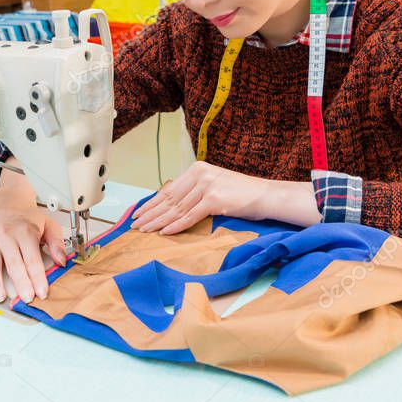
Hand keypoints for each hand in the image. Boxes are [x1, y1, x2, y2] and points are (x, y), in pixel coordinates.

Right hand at [0, 173, 66, 303]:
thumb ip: (57, 243)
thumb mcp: (49, 224)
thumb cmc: (28, 217)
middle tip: (26, 298)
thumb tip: (62, 261)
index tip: (42, 292)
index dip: (38, 277)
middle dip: (21, 283)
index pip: (32, 259)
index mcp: (25, 231)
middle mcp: (7, 235)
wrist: (9, 200)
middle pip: (14, 263)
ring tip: (0, 296)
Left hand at [130, 162, 319, 234]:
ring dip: (158, 222)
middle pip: (169, 199)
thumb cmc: (241, 194)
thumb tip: (170, 206)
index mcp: (197, 169)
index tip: (139, 213)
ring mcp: (206, 186)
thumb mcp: (214, 186)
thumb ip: (194, 191)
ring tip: (145, 231)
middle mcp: (199, 174)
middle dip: (150, 214)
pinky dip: (175, 226)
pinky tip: (164, 232)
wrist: (266, 195)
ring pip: (176, 209)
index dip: (152, 203)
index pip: (169, 189)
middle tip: (135, 225)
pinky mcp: (214, 199)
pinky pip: (189, 216)